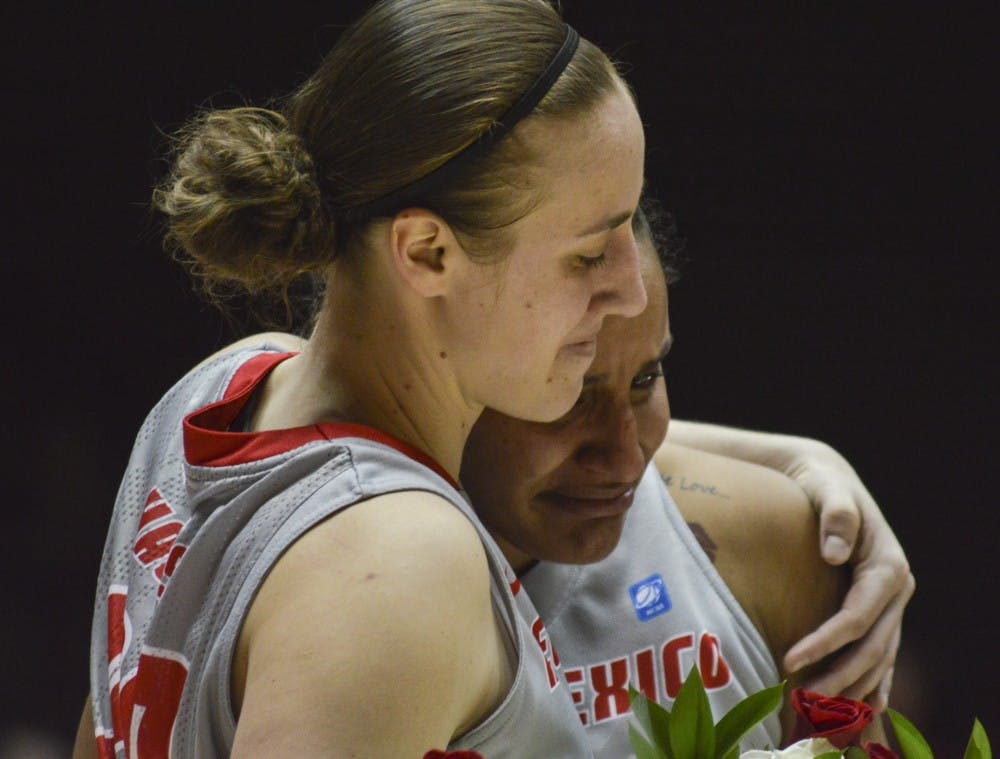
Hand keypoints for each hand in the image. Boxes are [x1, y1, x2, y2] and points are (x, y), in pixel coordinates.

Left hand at [779, 440, 914, 710]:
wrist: (827, 479)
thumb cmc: (821, 483)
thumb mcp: (826, 488)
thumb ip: (835, 515)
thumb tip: (834, 553)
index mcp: (887, 565)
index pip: (857, 616)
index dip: (826, 642)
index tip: (789, 660)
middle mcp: (896, 589)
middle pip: (871, 646)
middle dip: (837, 676)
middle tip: (799, 699)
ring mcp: (891, 603)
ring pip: (878, 657)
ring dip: (852, 687)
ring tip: (816, 711)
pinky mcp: (879, 610)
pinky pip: (880, 654)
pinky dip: (871, 683)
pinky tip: (861, 711)